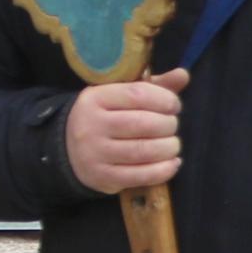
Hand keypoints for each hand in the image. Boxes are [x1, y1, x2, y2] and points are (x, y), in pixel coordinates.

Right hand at [67, 69, 187, 193]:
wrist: (68, 148)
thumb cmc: (105, 117)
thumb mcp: (120, 95)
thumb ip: (153, 85)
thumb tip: (183, 74)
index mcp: (96, 98)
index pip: (138, 95)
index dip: (164, 99)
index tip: (174, 106)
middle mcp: (92, 125)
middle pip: (143, 124)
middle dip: (168, 125)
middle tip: (172, 126)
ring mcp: (95, 153)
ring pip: (143, 151)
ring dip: (168, 148)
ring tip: (173, 144)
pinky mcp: (103, 177)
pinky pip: (141, 176)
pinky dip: (164, 170)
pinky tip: (173, 163)